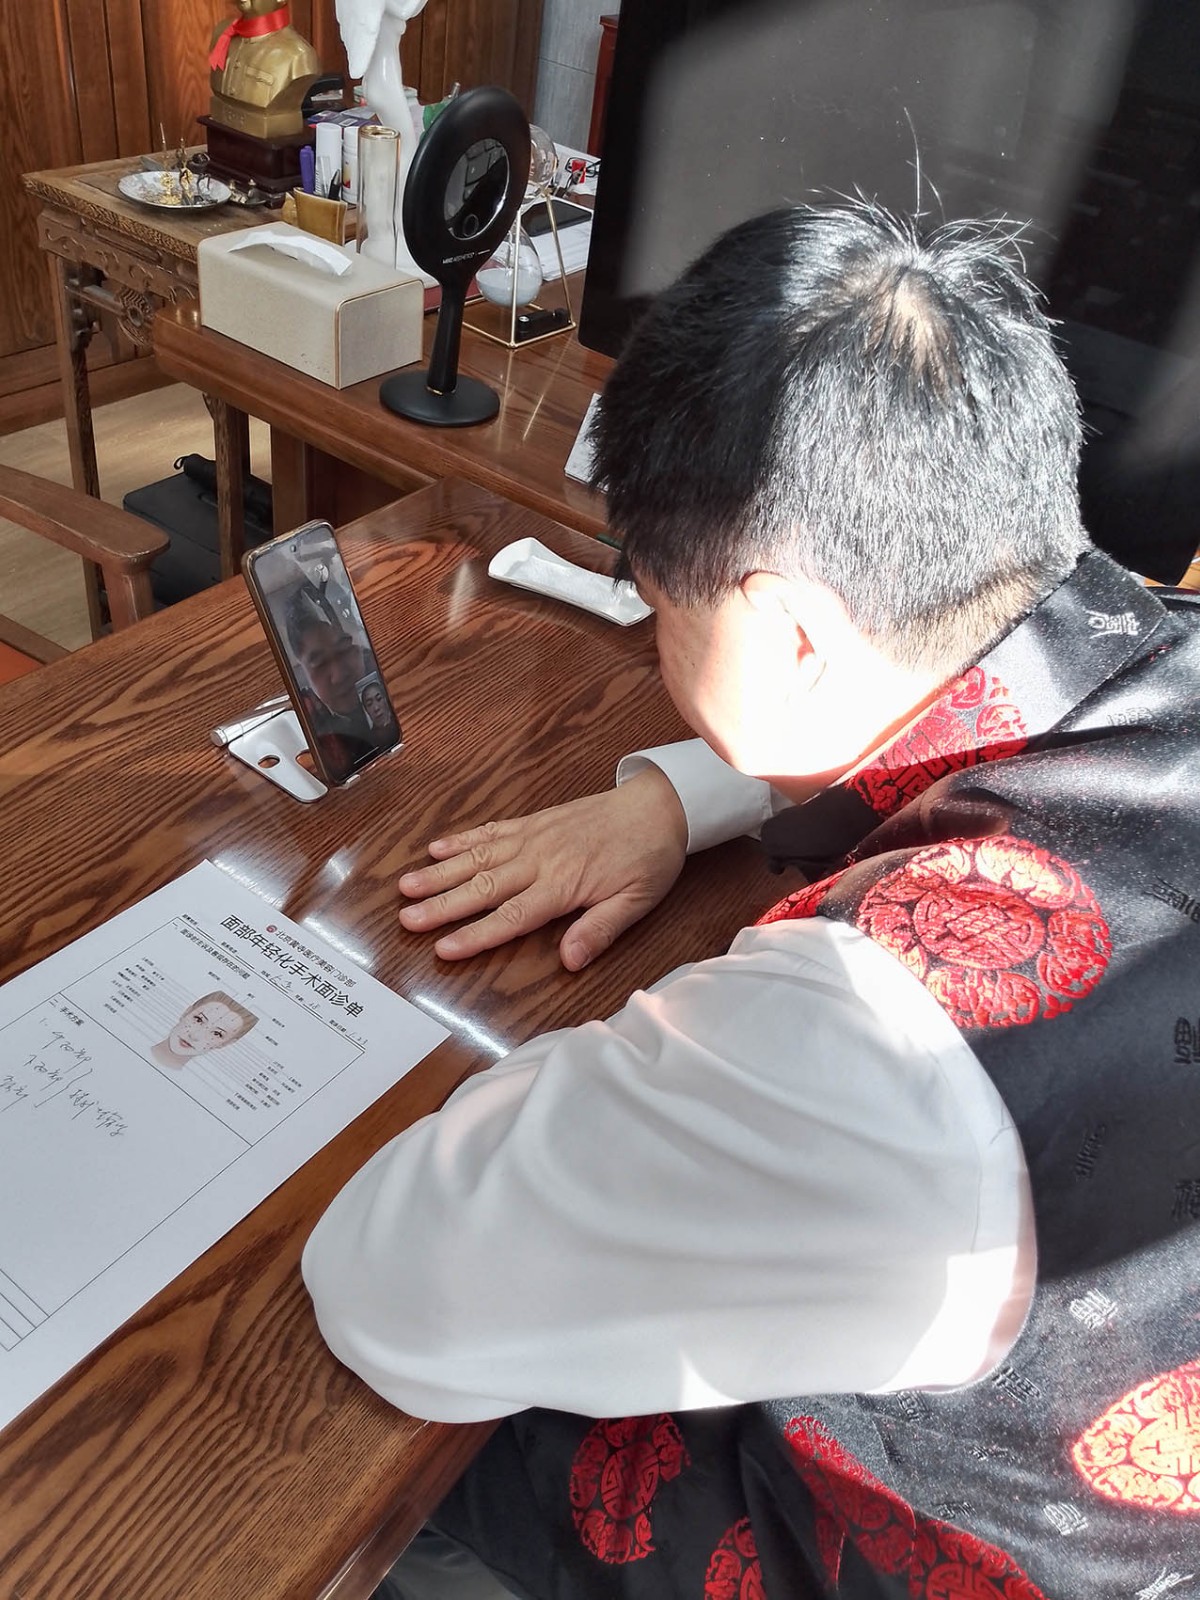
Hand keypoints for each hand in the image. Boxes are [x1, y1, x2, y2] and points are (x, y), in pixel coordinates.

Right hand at [398, 767, 687, 968]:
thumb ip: (600, 930)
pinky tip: (436, 848)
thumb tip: (570, 962)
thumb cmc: (648, 857)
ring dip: (441, 872)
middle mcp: (540, 859)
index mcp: (563, 885)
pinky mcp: (534, 821)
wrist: (659, 805)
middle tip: (406, 919)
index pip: (512, 916)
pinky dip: (463, 839)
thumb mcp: (636, 901)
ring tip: (406, 885)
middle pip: (483, 886)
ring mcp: (533, 837)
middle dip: (443, 905)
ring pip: (478, 856)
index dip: (476, 934)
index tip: (443, 948)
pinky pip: (492, 830)